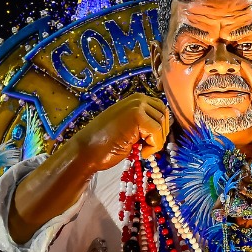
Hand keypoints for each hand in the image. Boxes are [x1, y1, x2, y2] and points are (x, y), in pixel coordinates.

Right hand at [9, 94, 168, 243]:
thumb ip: (146, 122)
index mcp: (137, 99)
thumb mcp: (130, 128)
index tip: (149, 141)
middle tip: (145, 147)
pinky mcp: (137, 117)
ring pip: (162, 126)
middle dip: (160, 135)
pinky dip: (153, 148)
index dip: (160, 129)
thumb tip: (165, 127)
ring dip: (155, 142)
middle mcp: (138, 98)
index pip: (162, 111)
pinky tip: (139, 152)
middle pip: (165, 116)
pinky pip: (157, 134)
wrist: (86, 151)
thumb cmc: (106, 143)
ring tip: (139, 149)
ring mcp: (137, 106)